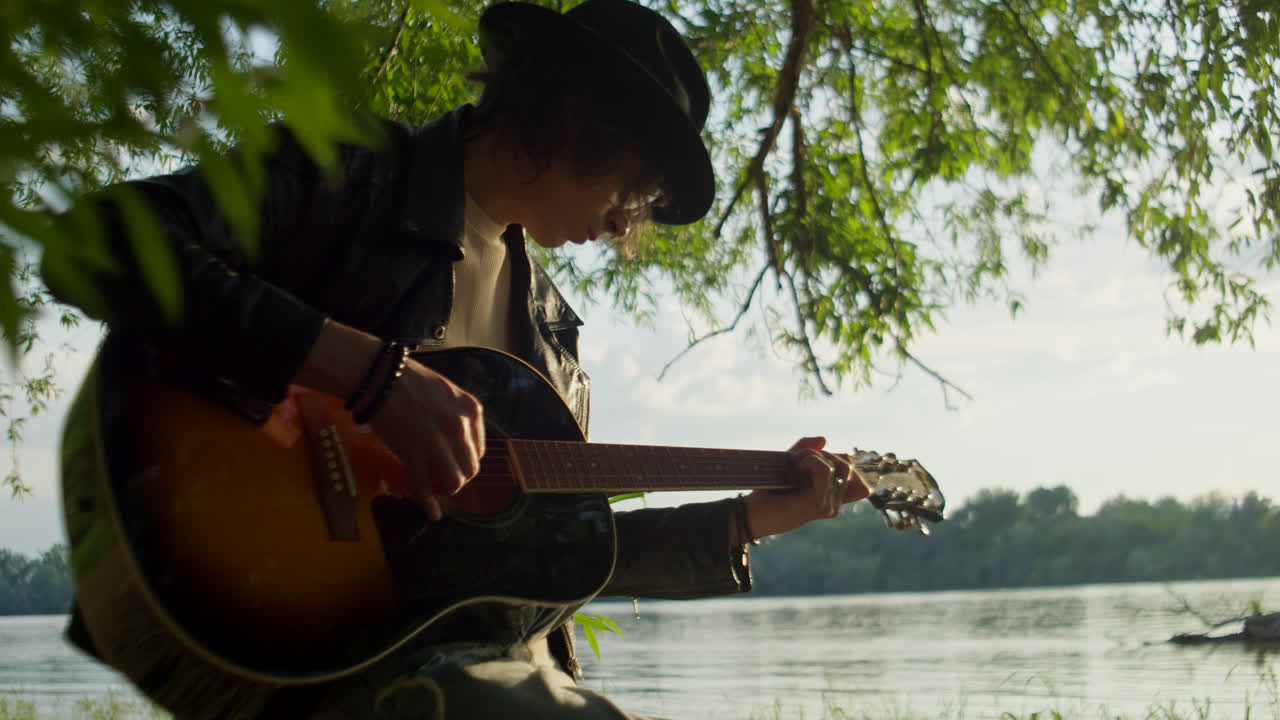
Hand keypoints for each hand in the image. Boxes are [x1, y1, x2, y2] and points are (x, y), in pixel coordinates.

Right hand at [368, 357, 484, 521]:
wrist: (380, 377)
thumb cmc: (409, 379)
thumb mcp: (446, 391)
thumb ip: (456, 414)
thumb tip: (456, 438)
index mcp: (471, 410)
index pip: (479, 449)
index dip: (466, 459)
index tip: (455, 462)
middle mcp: (460, 429)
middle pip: (470, 468)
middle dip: (459, 476)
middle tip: (445, 477)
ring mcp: (438, 445)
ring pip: (454, 481)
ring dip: (447, 489)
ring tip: (438, 491)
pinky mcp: (414, 456)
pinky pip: (425, 488)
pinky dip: (429, 505)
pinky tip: (432, 514)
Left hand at [741, 436, 870, 540]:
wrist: (750, 513)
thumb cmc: (769, 491)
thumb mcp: (790, 466)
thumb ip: (807, 451)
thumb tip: (823, 438)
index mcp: (830, 498)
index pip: (850, 471)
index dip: (834, 456)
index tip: (806, 457)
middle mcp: (834, 504)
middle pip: (846, 465)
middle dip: (823, 454)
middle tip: (797, 458)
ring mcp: (828, 506)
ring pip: (837, 465)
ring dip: (813, 455)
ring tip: (794, 462)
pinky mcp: (818, 504)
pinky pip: (825, 469)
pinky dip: (810, 459)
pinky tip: (794, 466)